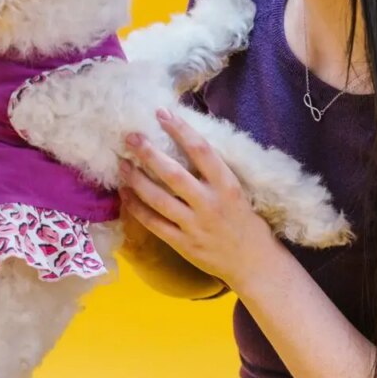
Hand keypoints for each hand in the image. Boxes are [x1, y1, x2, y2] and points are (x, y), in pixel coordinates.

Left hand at [118, 107, 281, 290]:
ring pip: (158, 199)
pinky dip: (136, 208)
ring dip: (136, 179)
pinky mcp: (183, 244)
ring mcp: (194, 225)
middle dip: (149, 153)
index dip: (180, 130)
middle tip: (131, 136)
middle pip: (173, 174)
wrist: (254, 264)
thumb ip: (214, 172)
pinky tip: (125, 193)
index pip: (201, 151)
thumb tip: (187, 141)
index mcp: (227, 186)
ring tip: (122, 163)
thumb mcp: (238, 191)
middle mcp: (210, 203)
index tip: (163, 113)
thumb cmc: (246, 222)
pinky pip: (154, 223)